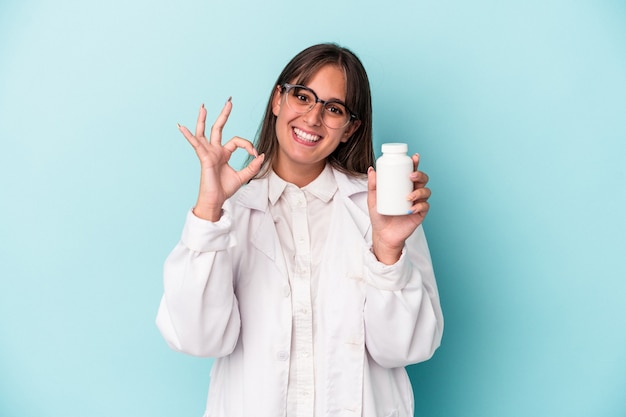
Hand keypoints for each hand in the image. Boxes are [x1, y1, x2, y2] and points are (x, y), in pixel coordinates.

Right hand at [177, 99, 264, 220]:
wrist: (216, 200)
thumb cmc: (225, 189)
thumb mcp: (243, 176)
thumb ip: (252, 166)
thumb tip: (262, 156)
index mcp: (224, 153)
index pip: (237, 141)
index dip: (248, 145)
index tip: (256, 154)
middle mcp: (215, 151)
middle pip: (218, 128)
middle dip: (224, 115)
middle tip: (229, 102)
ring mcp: (208, 153)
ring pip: (204, 132)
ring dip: (203, 119)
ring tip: (203, 107)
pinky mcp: (204, 158)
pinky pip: (196, 144)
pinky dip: (189, 136)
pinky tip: (181, 127)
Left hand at [367, 154, 430, 263]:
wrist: (383, 234)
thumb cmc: (379, 216)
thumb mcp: (373, 199)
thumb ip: (372, 185)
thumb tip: (371, 169)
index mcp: (403, 186)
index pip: (412, 172)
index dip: (415, 163)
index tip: (414, 157)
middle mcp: (413, 192)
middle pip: (422, 179)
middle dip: (420, 175)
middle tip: (411, 176)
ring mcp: (417, 203)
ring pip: (426, 192)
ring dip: (419, 191)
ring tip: (408, 196)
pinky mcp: (420, 214)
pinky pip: (424, 207)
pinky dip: (420, 206)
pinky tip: (412, 208)